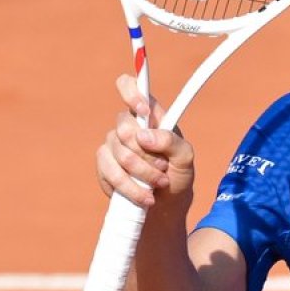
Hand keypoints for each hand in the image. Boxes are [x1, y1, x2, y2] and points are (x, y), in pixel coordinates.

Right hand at [94, 74, 194, 211]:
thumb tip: (144, 135)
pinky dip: (130, 186)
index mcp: (151, 114)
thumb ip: (171, 141)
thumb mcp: (185, 157)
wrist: (165, 204)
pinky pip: (110, 172)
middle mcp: (129, 125)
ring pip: (120, 154)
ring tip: (159, 182)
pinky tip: (144, 195)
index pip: (130, 85)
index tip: (142, 110)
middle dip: (147, 153)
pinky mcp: (104, 165)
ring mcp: (113, 144)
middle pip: (125, 128)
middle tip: (163, 167)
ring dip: (143, 173)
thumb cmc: (177, 174)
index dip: (131, 92)